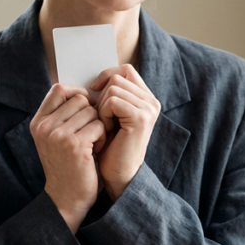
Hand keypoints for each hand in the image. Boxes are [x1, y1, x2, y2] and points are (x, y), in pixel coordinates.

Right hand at [30, 83, 106, 232]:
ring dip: (98, 125)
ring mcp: (58, 135)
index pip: (58, 89)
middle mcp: (44, 126)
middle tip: (90, 132)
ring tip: (92, 143)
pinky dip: (102, 137)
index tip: (87, 107)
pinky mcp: (74, 144)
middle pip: (79, 98)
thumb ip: (62, 115)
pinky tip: (95, 151)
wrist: (66, 198)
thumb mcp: (55, 138)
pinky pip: (99, 125)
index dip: (77, 93)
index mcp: (38, 122)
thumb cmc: (67, 165)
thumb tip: (84, 90)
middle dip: (92, 112)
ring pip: (91, 111)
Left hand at [91, 64, 160, 200]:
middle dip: (102, 97)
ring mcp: (149, 109)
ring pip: (113, 88)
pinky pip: (113, 101)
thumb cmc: (110, 146)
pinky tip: (107, 130)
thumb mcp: (111, 114)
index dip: (107, 75)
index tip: (93, 90)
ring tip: (105, 126)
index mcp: (146, 98)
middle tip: (103, 120)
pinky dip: (104, 114)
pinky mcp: (141, 117)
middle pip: (117, 77)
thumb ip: (110, 93)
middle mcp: (151, 101)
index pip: (125, 70)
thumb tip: (93, 77)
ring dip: (102, 107)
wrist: (117, 174)